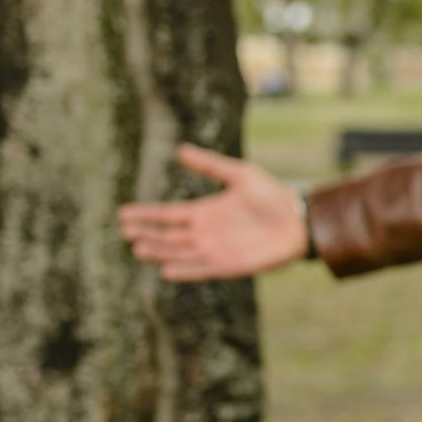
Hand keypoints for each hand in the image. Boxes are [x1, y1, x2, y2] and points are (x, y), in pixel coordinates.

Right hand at [116, 144, 309, 281]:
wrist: (299, 220)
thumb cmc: (272, 195)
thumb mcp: (240, 174)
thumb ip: (210, 166)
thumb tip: (180, 150)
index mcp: (205, 211)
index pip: (168, 214)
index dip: (146, 214)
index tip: (122, 213)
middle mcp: (205, 233)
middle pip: (168, 236)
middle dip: (147, 234)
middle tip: (126, 232)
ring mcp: (215, 250)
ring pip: (179, 253)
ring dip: (160, 252)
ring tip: (139, 248)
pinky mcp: (228, 266)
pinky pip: (201, 270)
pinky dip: (184, 271)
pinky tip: (166, 271)